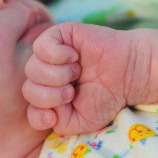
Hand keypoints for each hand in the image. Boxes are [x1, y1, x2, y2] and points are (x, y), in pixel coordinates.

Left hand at [22, 22, 146, 134]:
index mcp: (50, 95)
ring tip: (76, 73)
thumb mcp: (80, 122)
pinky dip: (57, 55)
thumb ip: (58, 122)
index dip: (40, 115)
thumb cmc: (107, 97)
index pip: (30, 108)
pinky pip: (41, 46)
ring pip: (32, 68)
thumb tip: (45, 110)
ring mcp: (50, 54)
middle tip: (72, 92)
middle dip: (51, 96)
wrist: (129, 74)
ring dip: (57, 76)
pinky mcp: (59, 34)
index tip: (56, 116)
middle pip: (28, 89)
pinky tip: (74, 57)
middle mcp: (46, 74)